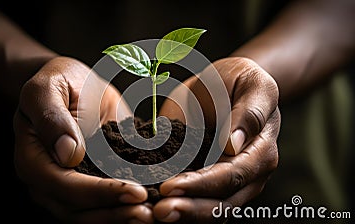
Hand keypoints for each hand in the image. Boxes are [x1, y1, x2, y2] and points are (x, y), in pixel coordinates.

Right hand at [13, 56, 152, 222]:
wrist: (75, 83)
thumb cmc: (58, 81)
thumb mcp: (47, 88)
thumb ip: (52, 118)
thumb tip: (68, 155)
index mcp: (33, 160)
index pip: (65, 186)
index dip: (99, 193)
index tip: (134, 191)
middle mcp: (48, 180)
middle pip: (78, 210)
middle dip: (114, 213)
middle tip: (148, 212)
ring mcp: (70, 184)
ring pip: (92, 214)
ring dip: (121, 217)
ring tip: (152, 213)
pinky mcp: (91, 181)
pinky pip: (106, 201)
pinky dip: (126, 206)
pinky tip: (151, 204)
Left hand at [155, 57, 279, 222]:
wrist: (221, 85)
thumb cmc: (239, 81)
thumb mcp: (252, 84)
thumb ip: (249, 112)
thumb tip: (232, 147)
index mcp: (261, 153)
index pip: (233, 176)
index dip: (202, 184)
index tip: (171, 186)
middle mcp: (247, 175)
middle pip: (221, 203)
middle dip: (190, 209)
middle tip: (159, 211)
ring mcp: (226, 182)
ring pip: (209, 210)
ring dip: (182, 216)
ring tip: (153, 215)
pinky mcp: (205, 180)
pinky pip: (194, 200)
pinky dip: (177, 206)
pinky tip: (151, 208)